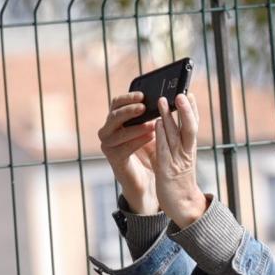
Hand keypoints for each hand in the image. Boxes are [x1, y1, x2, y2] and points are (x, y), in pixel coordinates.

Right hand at [96, 92, 158, 212]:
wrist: (148, 179)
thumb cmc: (150, 152)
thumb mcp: (151, 130)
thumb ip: (152, 116)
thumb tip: (166, 98)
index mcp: (116, 120)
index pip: (117, 103)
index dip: (128, 98)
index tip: (142, 94)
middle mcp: (107, 130)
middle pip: (114, 115)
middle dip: (129, 110)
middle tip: (144, 107)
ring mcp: (108, 144)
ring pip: (117, 131)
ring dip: (136, 127)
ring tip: (152, 124)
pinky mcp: (113, 158)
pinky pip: (123, 148)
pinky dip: (137, 141)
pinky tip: (150, 137)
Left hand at [152, 94, 206, 227]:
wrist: (182, 205)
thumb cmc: (179, 181)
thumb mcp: (180, 159)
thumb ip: (176, 142)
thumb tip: (168, 123)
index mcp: (190, 150)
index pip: (193, 126)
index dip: (192, 109)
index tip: (190, 93)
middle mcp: (187, 153)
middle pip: (190, 127)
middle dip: (186, 109)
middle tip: (182, 92)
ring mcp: (178, 161)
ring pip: (176, 135)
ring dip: (170, 116)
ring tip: (163, 100)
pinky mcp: (168, 170)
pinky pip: (164, 149)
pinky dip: (161, 135)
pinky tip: (156, 123)